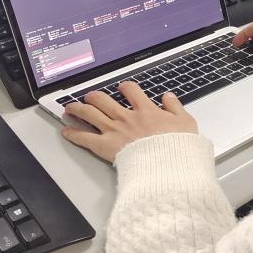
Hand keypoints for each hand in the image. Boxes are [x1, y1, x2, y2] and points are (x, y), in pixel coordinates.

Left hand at [62, 82, 197, 162]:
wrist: (166, 166)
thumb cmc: (177, 148)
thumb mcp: (186, 123)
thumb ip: (176, 107)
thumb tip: (169, 97)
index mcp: (145, 110)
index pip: (131, 90)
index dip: (125, 87)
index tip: (123, 87)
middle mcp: (126, 117)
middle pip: (103, 99)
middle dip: (93, 96)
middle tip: (90, 97)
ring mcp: (113, 130)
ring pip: (89, 113)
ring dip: (78, 109)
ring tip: (71, 107)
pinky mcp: (105, 146)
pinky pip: (84, 137)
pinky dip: (73, 133)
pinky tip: (66, 131)